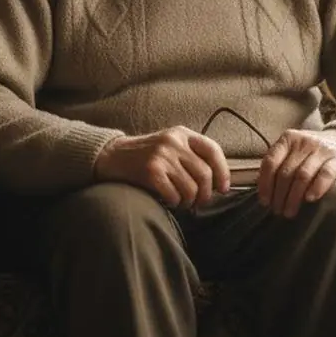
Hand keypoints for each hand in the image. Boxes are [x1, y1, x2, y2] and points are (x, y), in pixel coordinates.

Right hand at [93, 127, 231, 207]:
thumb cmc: (146, 156)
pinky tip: (169, 201)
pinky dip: (175, 203)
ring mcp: (162, 156)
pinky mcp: (151, 171)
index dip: (223, 172)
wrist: (112, 156)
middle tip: (199, 202)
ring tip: (182, 202)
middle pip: (204, 174)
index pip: (213, 151)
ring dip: (189, 201)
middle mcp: (174, 142)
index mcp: (182, 133)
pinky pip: (174, 195)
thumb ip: (191, 156)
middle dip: (205, 194)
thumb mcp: (170, 146)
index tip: (222, 189)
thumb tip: (217, 181)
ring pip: (191, 188)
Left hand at [257, 129, 335, 217]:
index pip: (270, 162)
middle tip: (278, 211)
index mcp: (288, 139)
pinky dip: (316, 188)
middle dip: (279, 196)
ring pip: (302, 176)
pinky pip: (325, 175)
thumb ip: (279, 164)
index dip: (265, 184)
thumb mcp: (295, 151)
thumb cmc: (314, 154)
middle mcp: (304, 142)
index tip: (264, 202)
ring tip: (290, 212)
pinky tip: (310, 200)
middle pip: (286, 173)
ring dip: (294, 197)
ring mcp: (322, 150)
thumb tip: (262, 190)